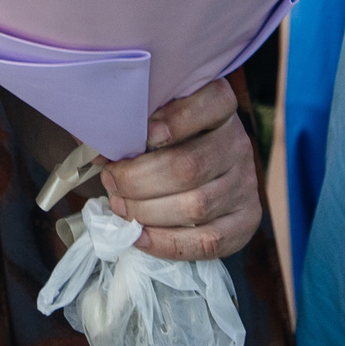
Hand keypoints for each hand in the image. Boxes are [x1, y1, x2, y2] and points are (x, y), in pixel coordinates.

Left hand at [98, 80, 261, 262]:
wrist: (209, 170)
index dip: (175, 119)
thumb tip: (97, 149)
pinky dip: (167, 243)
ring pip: (196, 206)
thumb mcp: (157, 117)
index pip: (211, 102)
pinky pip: (208, 241)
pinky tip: (140, 236)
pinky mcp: (246, 219)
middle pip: (189, 166)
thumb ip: (133, 125)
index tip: (141, 134)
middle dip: (138, 179)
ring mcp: (246, 183)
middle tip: (110, 180)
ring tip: (120, 207)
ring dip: (147, 212)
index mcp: (220, 106)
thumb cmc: (170, 138)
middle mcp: (238, 143)